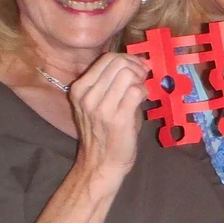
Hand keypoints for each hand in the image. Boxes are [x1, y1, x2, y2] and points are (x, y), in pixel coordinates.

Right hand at [70, 53, 149, 183]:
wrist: (100, 163)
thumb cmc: (104, 132)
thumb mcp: (99, 102)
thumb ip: (112, 82)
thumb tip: (137, 63)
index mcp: (80, 89)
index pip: (107, 58)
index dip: (128, 58)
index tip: (139, 68)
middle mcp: (87, 96)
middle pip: (118, 62)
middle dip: (136, 65)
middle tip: (143, 77)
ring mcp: (101, 107)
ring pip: (127, 74)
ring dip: (140, 78)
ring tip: (141, 89)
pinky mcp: (118, 118)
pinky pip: (136, 91)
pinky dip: (143, 91)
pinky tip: (142, 100)